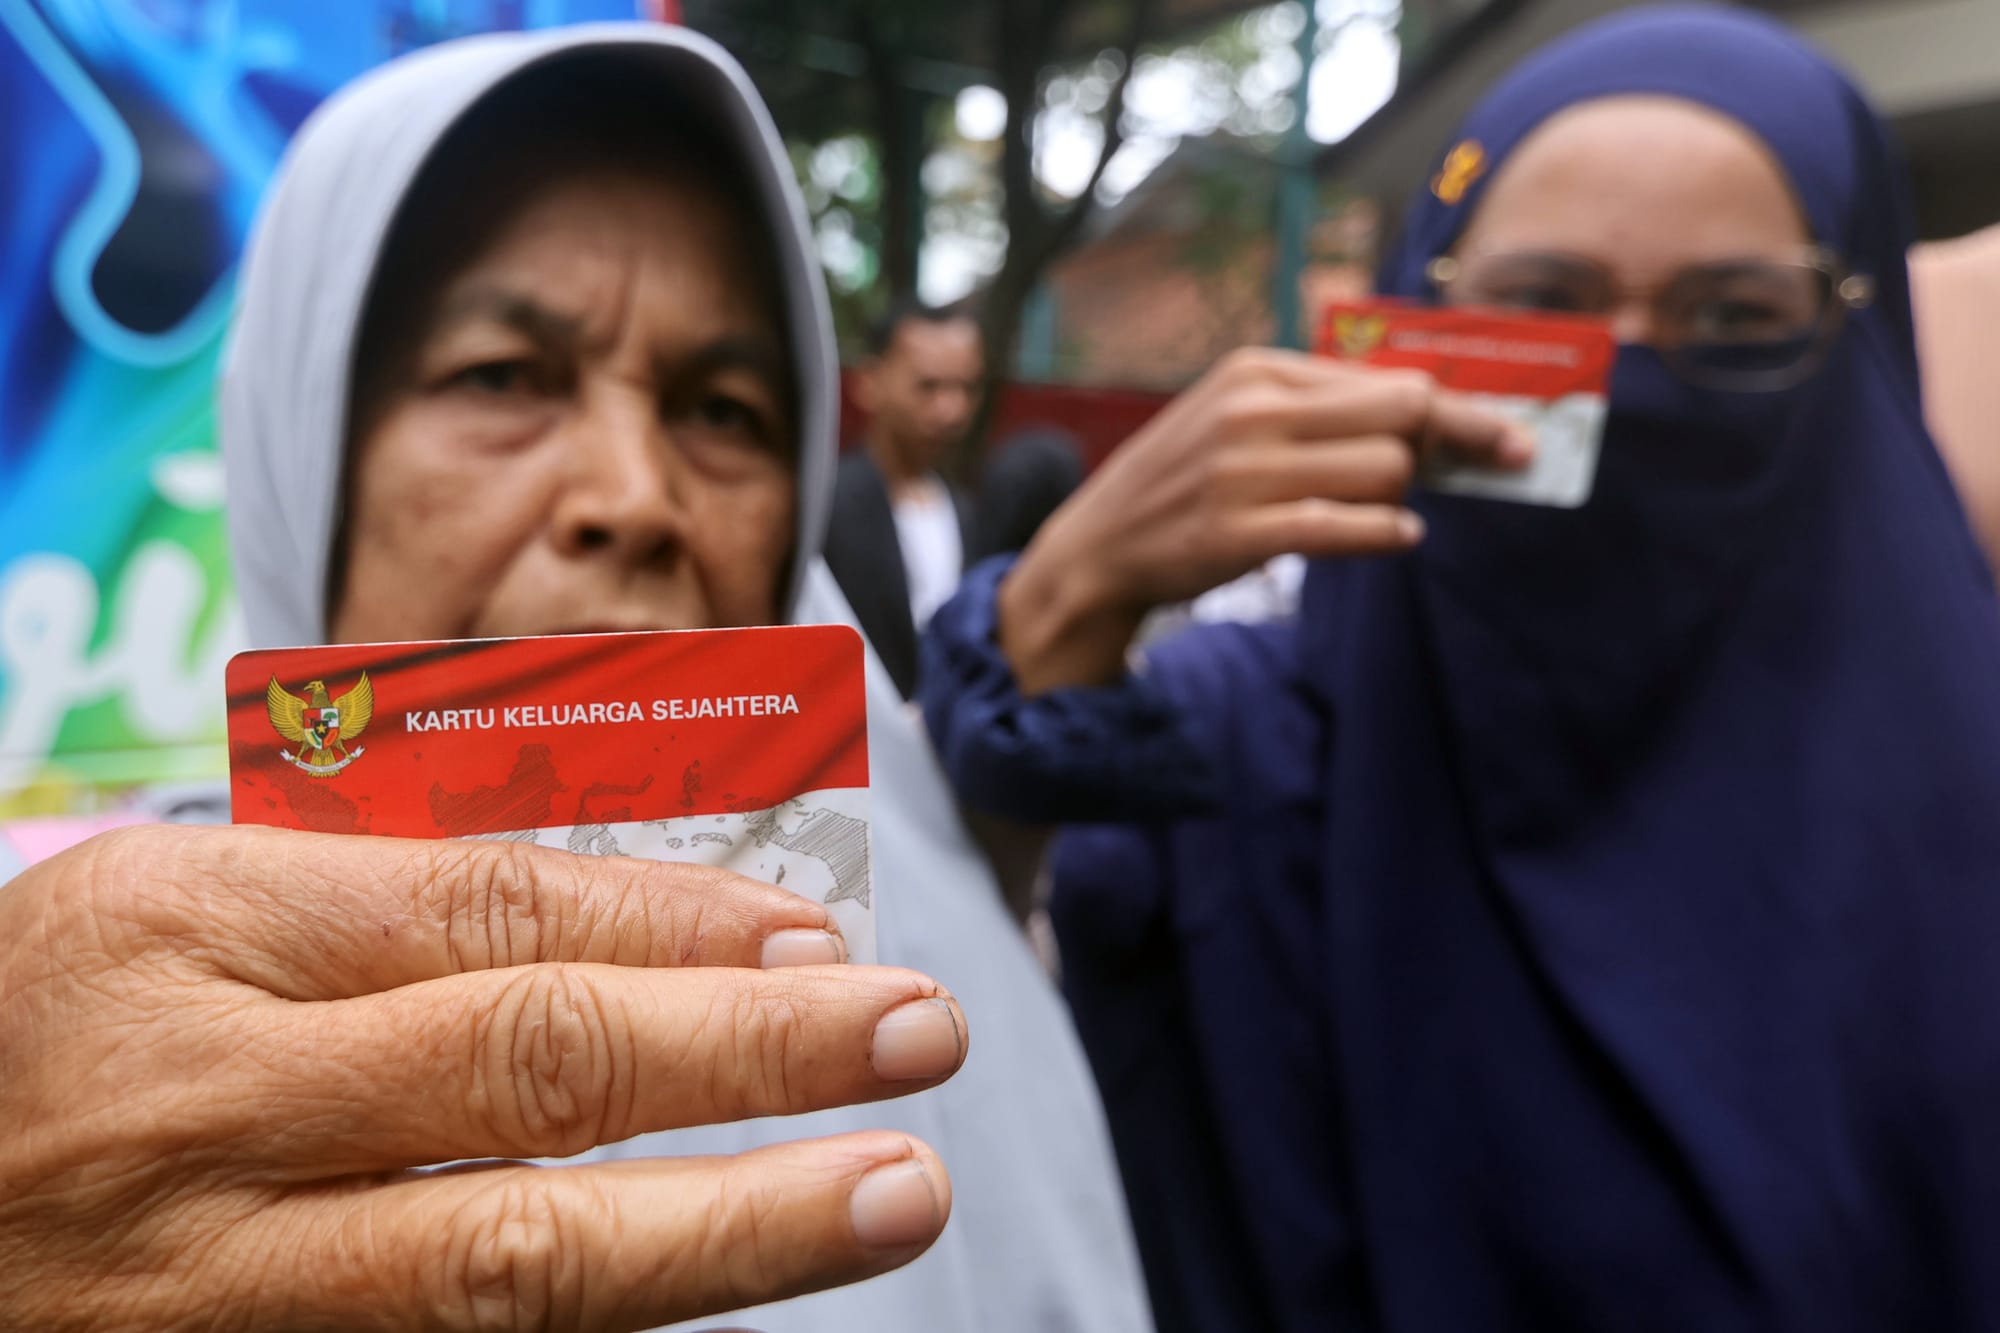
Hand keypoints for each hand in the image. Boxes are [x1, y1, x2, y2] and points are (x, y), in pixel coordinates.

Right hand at [0, 824, 965, 1331]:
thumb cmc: (64, 1024)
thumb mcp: (195, 908)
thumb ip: (406, 908)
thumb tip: (670, 923)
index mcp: (196, 931)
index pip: (492, 912)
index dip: (681, 924)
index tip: (822, 938)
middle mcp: (212, 1110)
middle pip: (529, 1076)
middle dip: (750, 1059)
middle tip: (920, 1033)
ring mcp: (217, 1286)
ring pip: (508, 1266)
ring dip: (727, 1230)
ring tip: (892, 1194)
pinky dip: (606, 1331)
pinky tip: (723, 1290)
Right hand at [997, 348, 1530, 690]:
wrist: (1098, 547)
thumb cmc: (1184, 482)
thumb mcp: (1237, 418)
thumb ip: (1320, 410)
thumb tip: (1430, 417)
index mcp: (1257, 370)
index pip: (1387, 378)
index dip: (1458, 407)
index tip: (1512, 432)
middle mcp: (1252, 411)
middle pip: (1400, 414)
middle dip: (1455, 443)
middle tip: (1486, 467)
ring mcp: (1243, 472)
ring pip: (1382, 471)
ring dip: (1407, 494)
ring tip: (1392, 508)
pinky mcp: (1237, 533)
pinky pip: (1343, 528)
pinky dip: (1386, 533)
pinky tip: (1402, 534)